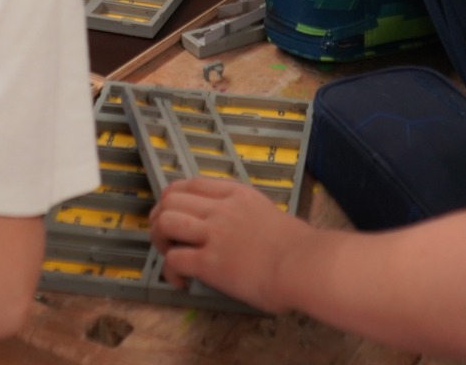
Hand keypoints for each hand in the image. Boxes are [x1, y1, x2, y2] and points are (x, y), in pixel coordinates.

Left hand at [150, 177, 304, 312]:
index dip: (174, 198)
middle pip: (171, 199)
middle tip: (167, 238)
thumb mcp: (270, 214)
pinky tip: (181, 281)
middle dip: (161, 218)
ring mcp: (213, 234)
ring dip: (159, 239)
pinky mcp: (209, 262)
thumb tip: (243, 230)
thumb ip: (249, 216)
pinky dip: (170, 271)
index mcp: (237, 194)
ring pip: (166, 222)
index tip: (175, 213)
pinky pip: (173, 260)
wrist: (305, 265)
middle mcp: (221, 208)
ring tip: (169, 255)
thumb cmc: (299, 246)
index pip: (192, 183)